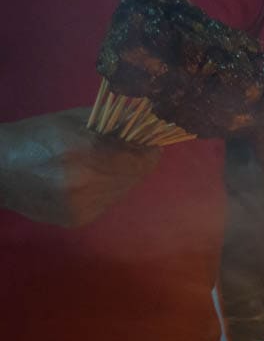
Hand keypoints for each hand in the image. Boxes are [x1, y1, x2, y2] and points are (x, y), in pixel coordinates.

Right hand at [0, 107, 160, 226]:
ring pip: (122, 191)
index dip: (150, 151)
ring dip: (119, 177)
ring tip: (101, 166)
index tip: (150, 144)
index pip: (140, 160)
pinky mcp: (78, 220)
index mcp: (84, 152)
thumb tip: (145, 123)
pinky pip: (106, 203)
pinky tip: (86, 182)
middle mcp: (87, 182)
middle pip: (134, 176)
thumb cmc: (35, 137)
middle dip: (135, 163)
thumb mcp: (72, 121)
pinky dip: (103, 191)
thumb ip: (113, 122)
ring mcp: (82, 205)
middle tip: (128, 152)